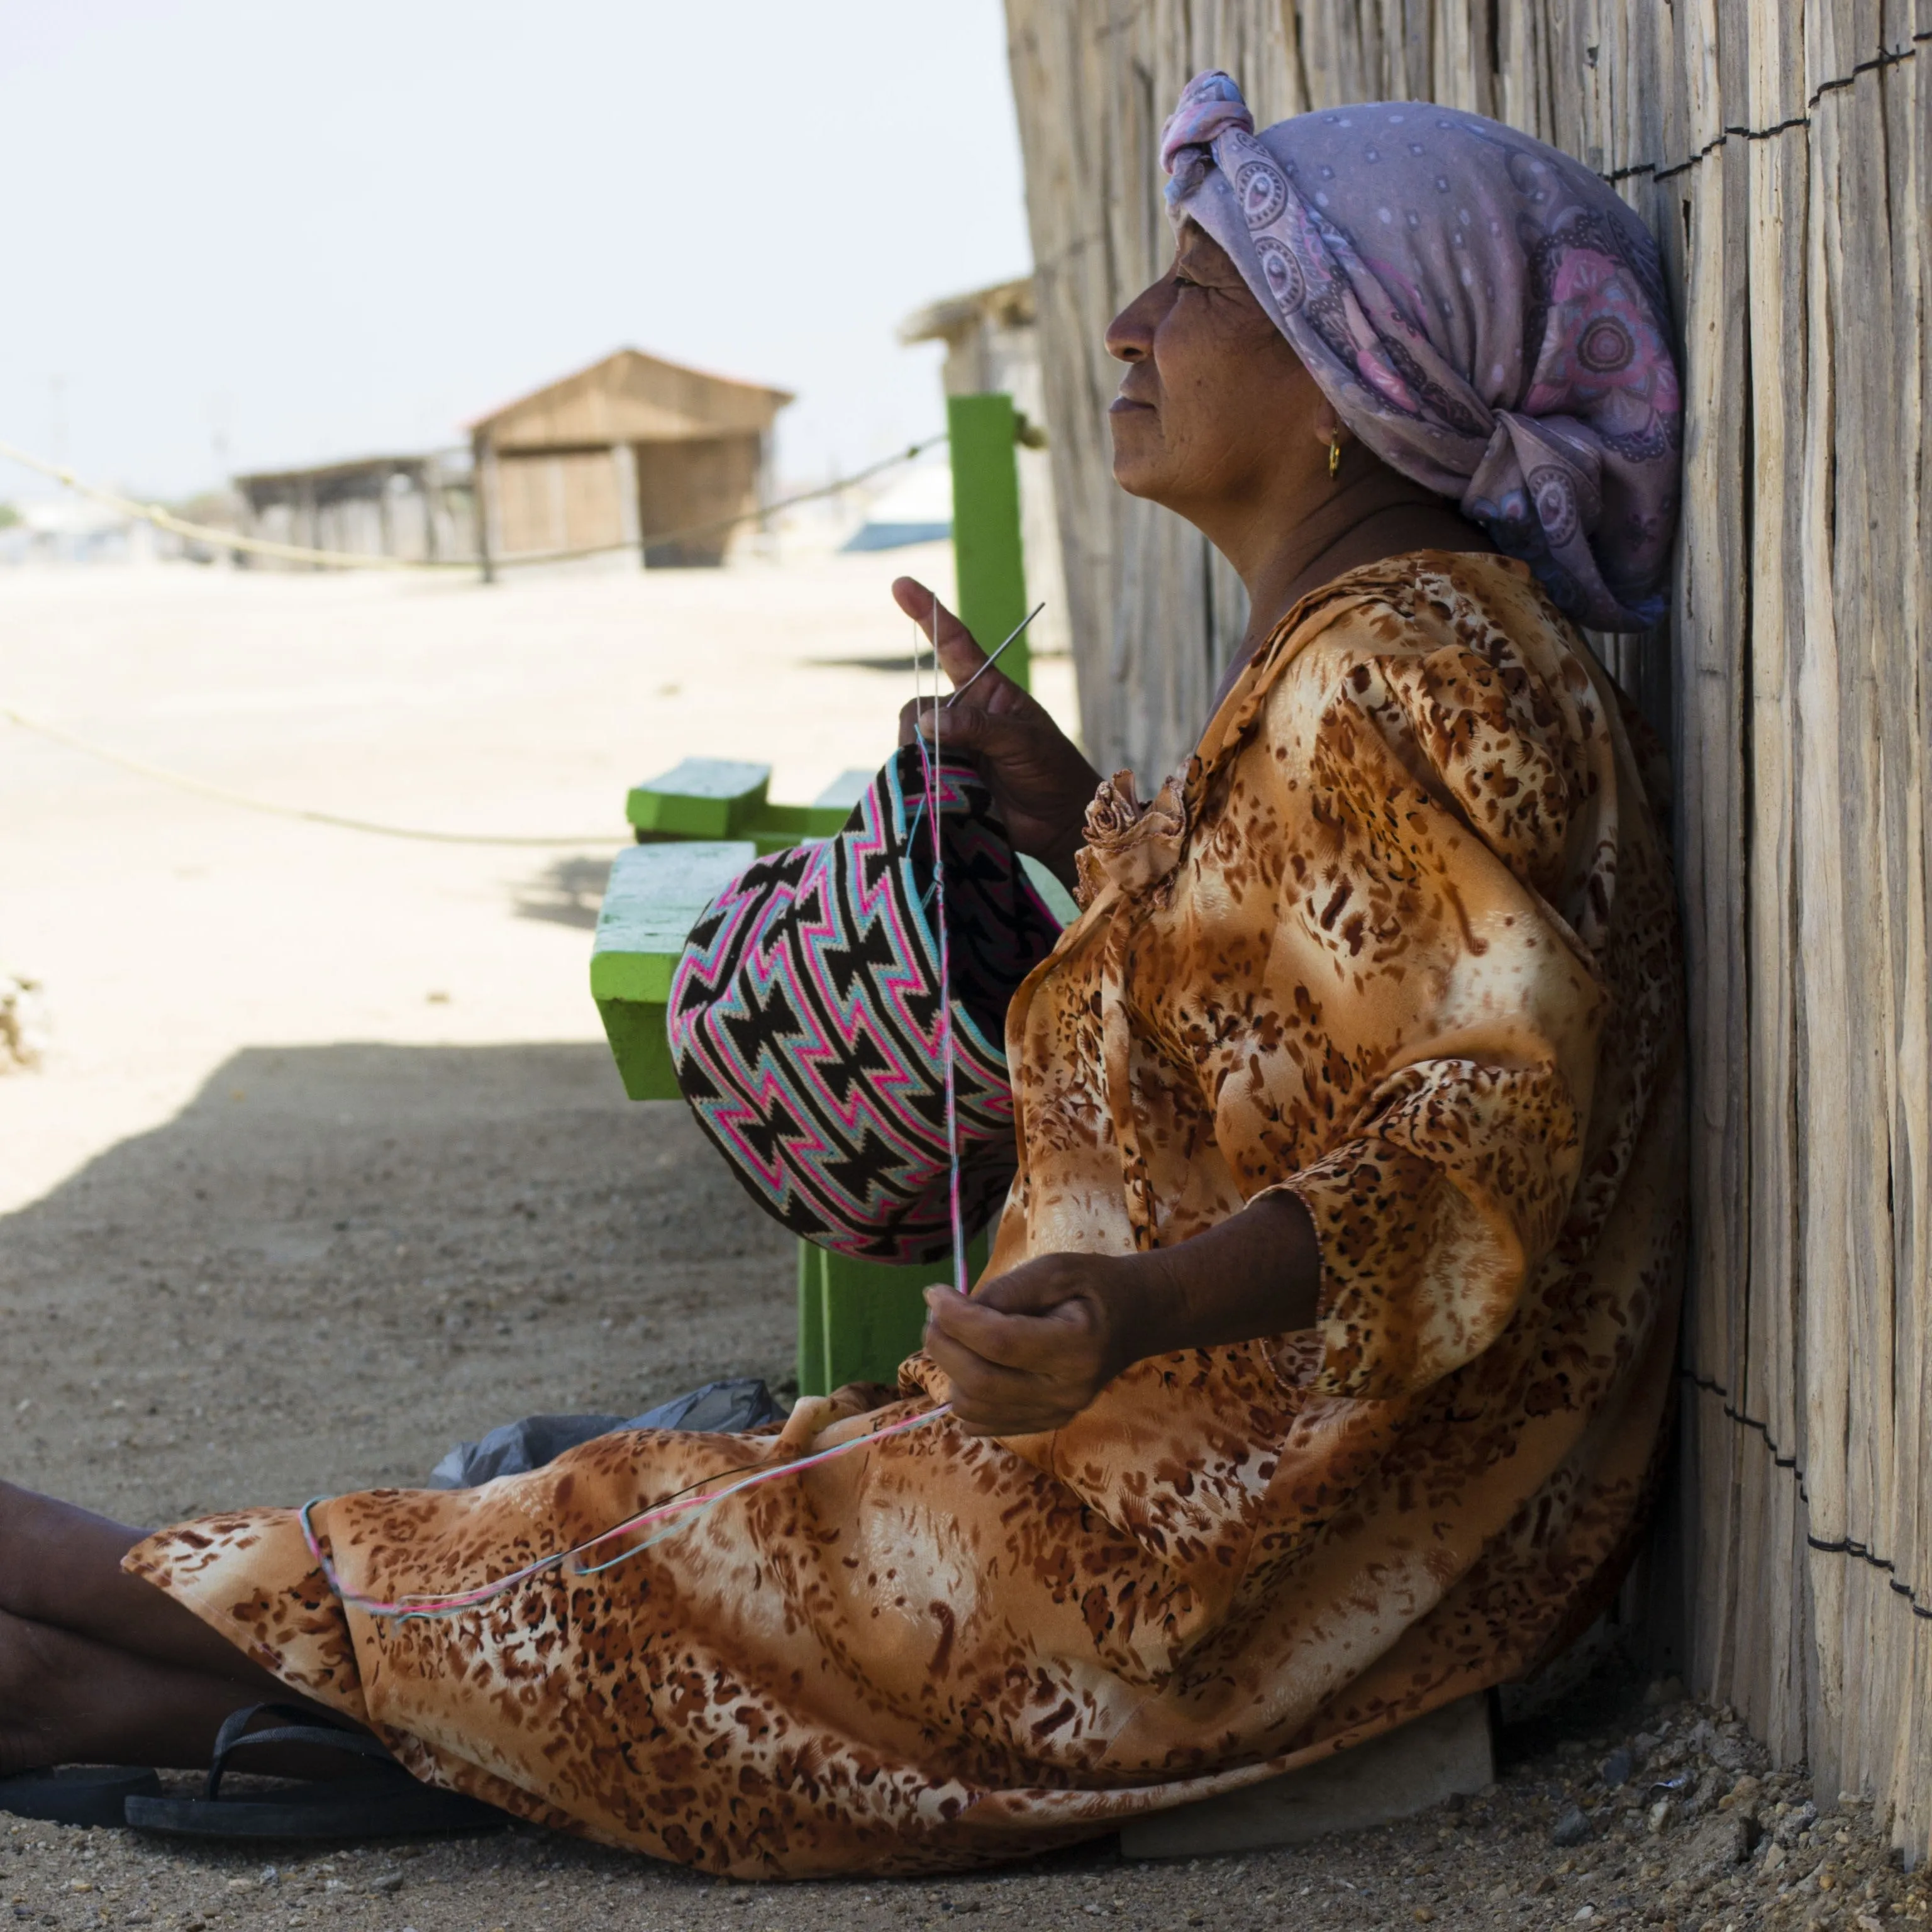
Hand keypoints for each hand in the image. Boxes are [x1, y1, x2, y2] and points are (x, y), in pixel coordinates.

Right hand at [892, 577, 1099, 888]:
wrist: (1061, 824)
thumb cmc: (1053, 772)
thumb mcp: (1024, 741)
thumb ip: (977, 727)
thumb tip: (929, 722)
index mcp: (988, 691)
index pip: (953, 643)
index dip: (928, 614)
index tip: (900, 584)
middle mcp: (964, 715)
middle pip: (919, 707)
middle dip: (922, 730)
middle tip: (945, 758)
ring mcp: (952, 748)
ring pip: (912, 743)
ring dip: (924, 763)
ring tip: (957, 786)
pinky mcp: (944, 781)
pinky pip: (913, 775)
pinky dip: (920, 786)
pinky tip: (939, 798)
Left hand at [922, 1193, 1324, 1436]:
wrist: (1135, 1319)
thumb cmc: (1094, 1285)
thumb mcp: (1054, 1269)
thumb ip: (1005, 1291)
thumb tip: (948, 1309)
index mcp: (1077, 1346)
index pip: (999, 1342)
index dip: (956, 1318)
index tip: (934, 1292)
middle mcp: (1068, 1391)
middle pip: (980, 1383)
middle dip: (942, 1346)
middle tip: (935, 1314)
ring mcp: (1057, 1414)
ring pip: (975, 1409)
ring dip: (949, 1370)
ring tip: (953, 1335)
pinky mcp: (1045, 1425)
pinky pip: (984, 1424)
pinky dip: (963, 1395)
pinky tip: (970, 1363)